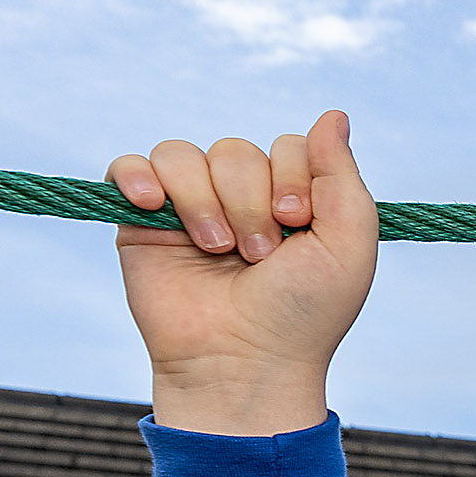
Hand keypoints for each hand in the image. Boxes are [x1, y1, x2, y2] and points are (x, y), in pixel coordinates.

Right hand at [107, 111, 379, 436]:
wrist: (244, 362)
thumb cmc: (303, 312)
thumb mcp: (348, 243)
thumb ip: (342, 175)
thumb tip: (333, 113)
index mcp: (291, 198)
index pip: (288, 146)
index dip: (293, 178)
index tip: (297, 225)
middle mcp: (241, 198)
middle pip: (236, 149)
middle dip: (249, 200)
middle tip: (258, 255)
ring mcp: (189, 208)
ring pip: (183, 155)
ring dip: (204, 202)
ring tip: (217, 250)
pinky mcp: (143, 223)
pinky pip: (127, 166)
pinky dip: (137, 177)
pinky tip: (153, 206)